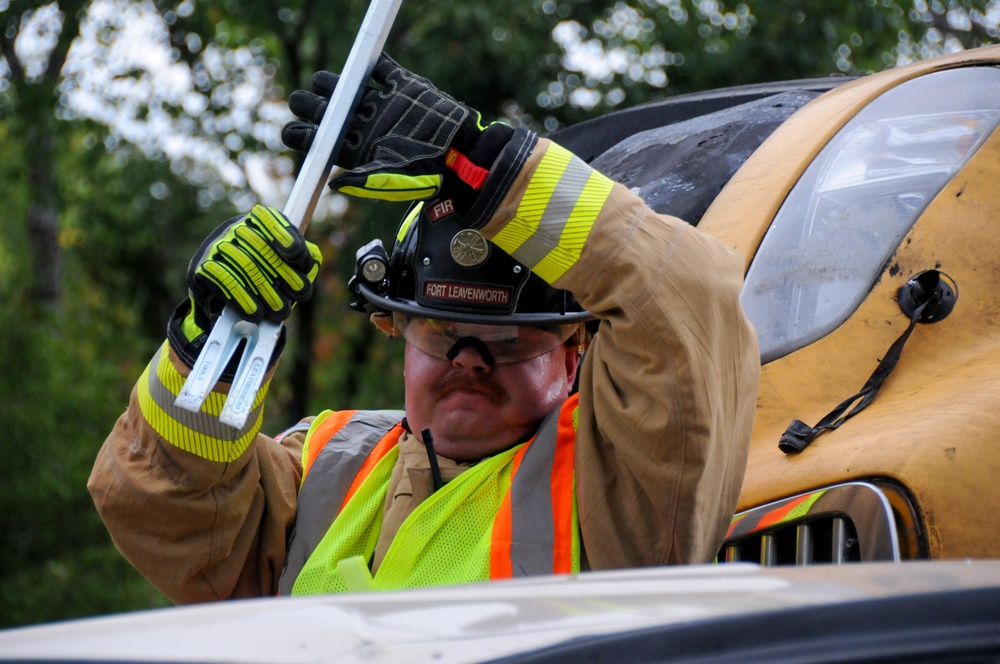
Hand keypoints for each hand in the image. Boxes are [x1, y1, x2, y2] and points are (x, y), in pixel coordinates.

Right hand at [184, 205, 321, 336]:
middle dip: (286, 275)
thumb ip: (303, 257)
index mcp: (257, 220)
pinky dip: (243, 299)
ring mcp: (216, 246)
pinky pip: (225, 282)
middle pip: (262, 249)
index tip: (295, 252)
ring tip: (281, 311)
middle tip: (301, 294)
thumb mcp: (285, 259)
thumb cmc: (263, 270)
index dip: (284, 235)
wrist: (219, 287)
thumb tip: (310, 265)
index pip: (270, 220)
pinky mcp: (201, 268)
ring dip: (267, 292)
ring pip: (246, 266)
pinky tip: (256, 313)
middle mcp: (235, 228)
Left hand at [281, 53, 535, 224]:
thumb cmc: (426, 175)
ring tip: (332, 83)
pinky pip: (383, 68)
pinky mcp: (403, 87)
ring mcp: (381, 104)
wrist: (462, 156)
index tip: (296, 130)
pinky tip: (368, 64)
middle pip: (325, 109)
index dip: (301, 133)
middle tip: (309, 102)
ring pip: (346, 87)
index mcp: (355, 148)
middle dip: (310, 104)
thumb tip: (334, 183)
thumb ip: (362, 181)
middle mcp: (363, 125)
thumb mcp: (391, 182)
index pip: (317, 138)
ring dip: (334, 82)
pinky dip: (374, 62)